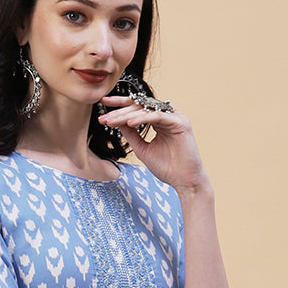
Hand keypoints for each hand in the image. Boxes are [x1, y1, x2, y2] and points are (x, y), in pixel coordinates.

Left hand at [97, 94, 212, 197]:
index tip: (103, 105)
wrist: (184, 181)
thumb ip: (131, 135)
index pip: (137, 108)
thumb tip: (116, 122)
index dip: (119, 106)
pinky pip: (157, 117)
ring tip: (111, 120)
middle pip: (140, 106)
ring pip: (146, 110)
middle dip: (119, 110)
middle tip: (103, 115)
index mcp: (158, 120)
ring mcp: (174, 117)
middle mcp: (167, 115)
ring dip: (127, 115)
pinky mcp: (180, 122)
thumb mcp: (142, 149)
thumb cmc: (167, 168)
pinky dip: (143, 119)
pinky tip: (129, 123)